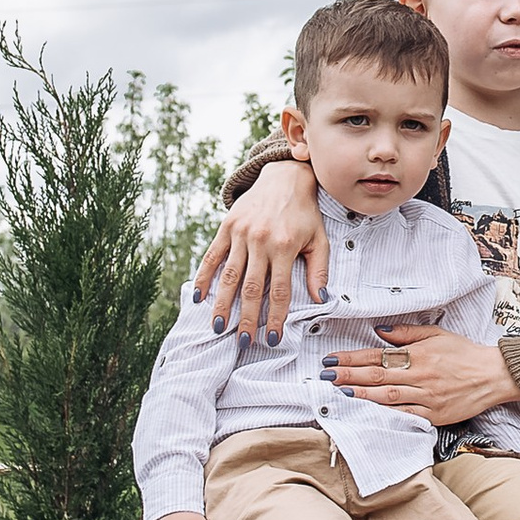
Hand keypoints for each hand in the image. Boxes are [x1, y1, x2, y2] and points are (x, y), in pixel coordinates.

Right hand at [190, 152, 324, 338]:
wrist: (284, 177)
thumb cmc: (305, 213)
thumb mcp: (319, 239)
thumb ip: (319, 270)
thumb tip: (320, 299)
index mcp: (285, 246)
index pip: (279, 290)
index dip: (275, 317)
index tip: (271, 338)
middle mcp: (261, 241)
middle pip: (252, 288)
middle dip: (247, 319)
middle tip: (243, 342)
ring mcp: (241, 233)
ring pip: (229, 276)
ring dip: (223, 304)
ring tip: (219, 327)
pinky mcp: (227, 226)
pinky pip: (213, 256)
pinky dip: (204, 277)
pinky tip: (199, 297)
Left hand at [331, 324, 514, 419]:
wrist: (495, 375)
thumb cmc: (465, 354)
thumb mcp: (437, 335)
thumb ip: (407, 334)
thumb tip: (379, 331)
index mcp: (418, 354)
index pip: (378, 355)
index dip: (352, 358)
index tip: (331, 360)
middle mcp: (420, 375)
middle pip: (377, 376)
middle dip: (348, 376)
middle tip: (325, 377)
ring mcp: (427, 397)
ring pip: (387, 397)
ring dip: (361, 396)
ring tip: (339, 394)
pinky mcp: (434, 416)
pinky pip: (405, 416)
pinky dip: (385, 416)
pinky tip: (368, 415)